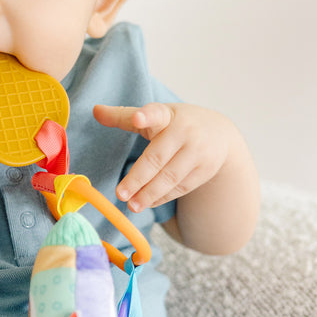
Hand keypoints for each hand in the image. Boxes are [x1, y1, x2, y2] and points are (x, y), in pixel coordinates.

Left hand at [93, 102, 235, 212]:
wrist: (221, 134)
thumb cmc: (178, 124)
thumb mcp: (156, 115)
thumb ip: (125, 116)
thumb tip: (95, 110)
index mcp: (167, 115)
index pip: (156, 113)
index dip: (147, 116)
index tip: (138, 117)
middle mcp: (185, 132)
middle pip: (158, 158)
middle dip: (138, 178)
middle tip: (120, 193)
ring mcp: (197, 152)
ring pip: (170, 177)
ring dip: (149, 193)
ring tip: (131, 205)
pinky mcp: (204, 171)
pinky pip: (179, 188)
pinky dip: (162, 197)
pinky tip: (147, 203)